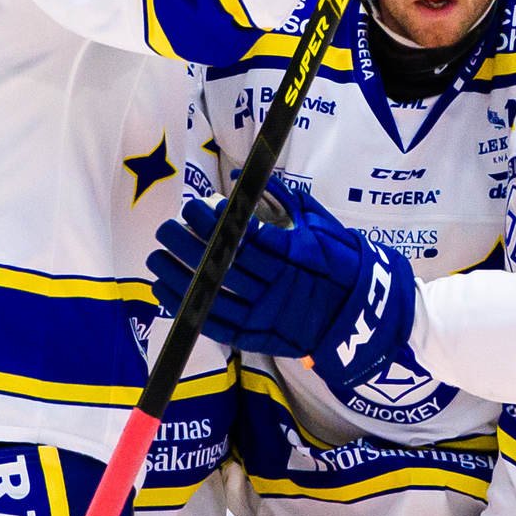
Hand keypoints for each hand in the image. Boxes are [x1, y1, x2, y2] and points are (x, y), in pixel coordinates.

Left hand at [147, 185, 415, 388]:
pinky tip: (166, 292)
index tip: (195, 207)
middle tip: (166, 228)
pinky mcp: (258, 337)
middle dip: (190, 245)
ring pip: (216, 295)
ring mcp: (268, 314)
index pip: (249, 237)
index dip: (218, 224)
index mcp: (298, 255)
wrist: (359, 313)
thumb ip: (282, 198)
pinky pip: (217, 324)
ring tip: (156, 259)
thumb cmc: (339, 261)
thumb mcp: (320, 223)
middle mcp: (281, 286)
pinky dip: (189, 308)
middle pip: (227, 264)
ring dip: (180, 278)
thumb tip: (238, 178)